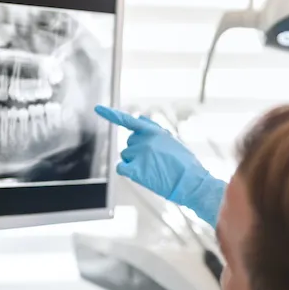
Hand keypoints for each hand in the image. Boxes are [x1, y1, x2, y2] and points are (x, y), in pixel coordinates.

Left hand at [95, 105, 209, 200]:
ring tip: (153, 169)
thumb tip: (139, 117)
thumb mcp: (172, 140)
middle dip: (137, 151)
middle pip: (129, 144)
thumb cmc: (184, 164)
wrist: (191, 181)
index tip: (98, 108)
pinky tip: (142, 175)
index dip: (111, 114)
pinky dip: (127, 171)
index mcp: (154, 131)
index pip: (129, 120)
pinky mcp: (135, 169)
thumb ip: (154, 128)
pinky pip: (121, 167)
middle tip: (154, 161)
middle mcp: (144, 140)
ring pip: (125, 156)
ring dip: (134, 162)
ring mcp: (139, 154)